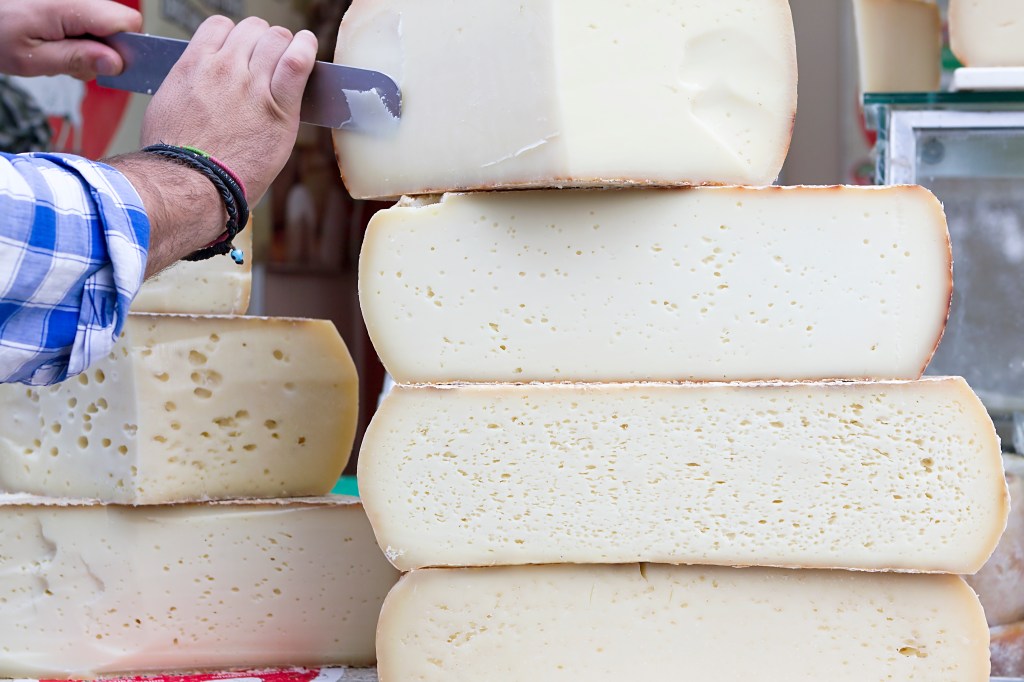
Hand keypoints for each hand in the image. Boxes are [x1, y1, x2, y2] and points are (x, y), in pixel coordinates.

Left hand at [0, 0, 141, 79]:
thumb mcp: (31, 59)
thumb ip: (76, 60)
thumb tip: (115, 63)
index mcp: (70, 6)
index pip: (128, 23)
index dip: (124, 49)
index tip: (105, 65)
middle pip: (120, 24)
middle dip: (106, 50)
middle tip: (74, 62)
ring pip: (106, 25)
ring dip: (90, 46)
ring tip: (59, 52)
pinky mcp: (67, 3)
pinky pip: (89, 20)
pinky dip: (78, 37)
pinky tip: (58, 43)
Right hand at [140, 16, 317, 206]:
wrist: (191, 184)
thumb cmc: (177, 159)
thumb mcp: (168, 107)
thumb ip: (190, 86)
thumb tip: (201, 82)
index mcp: (193, 66)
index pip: (220, 26)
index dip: (235, 36)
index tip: (243, 51)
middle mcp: (223, 68)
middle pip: (252, 29)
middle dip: (262, 41)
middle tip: (268, 62)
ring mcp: (251, 85)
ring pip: (276, 38)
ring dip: (284, 46)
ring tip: (289, 60)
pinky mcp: (278, 107)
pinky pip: (297, 62)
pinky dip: (307, 49)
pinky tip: (308, 49)